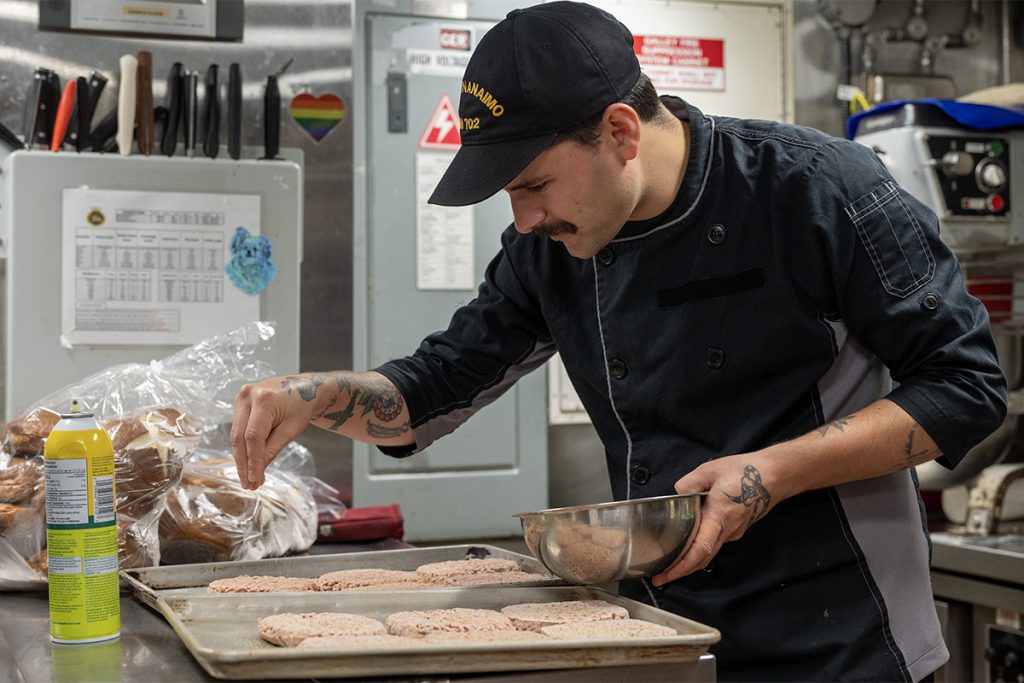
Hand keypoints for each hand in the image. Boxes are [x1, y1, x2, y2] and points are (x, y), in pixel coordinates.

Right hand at [230, 375, 321, 489]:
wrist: (307, 388)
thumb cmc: (303, 406)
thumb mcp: (290, 430)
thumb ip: (271, 450)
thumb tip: (256, 473)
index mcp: (264, 400)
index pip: (253, 438)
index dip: (252, 462)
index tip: (254, 481)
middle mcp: (248, 395)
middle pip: (239, 437)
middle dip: (243, 464)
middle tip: (248, 484)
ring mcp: (242, 396)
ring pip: (236, 434)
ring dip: (241, 457)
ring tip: (248, 478)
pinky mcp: (240, 400)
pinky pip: (238, 427)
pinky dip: (243, 446)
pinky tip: (248, 462)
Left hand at [651, 454, 774, 585]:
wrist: (775, 476)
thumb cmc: (744, 471)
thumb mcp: (710, 470)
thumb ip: (689, 483)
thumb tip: (678, 494)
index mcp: (719, 515)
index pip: (700, 548)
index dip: (682, 565)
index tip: (665, 574)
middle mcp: (728, 529)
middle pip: (702, 558)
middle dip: (680, 571)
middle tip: (659, 578)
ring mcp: (734, 532)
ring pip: (709, 553)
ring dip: (689, 563)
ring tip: (669, 565)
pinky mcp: (736, 529)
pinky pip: (715, 544)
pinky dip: (700, 551)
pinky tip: (688, 547)